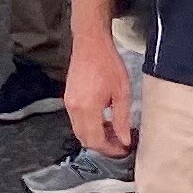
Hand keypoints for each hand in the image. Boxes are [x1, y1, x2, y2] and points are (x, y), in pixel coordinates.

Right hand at [62, 32, 134, 155]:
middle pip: (85, 139)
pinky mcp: (68, 98)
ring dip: (96, 136)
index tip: (124, 149)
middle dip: (103, 146)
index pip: (96, 141)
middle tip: (120, 144)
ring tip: (114, 132)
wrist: (90, 43)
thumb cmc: (108, 64)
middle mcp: (73, 109)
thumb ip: (122, 120)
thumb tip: (125, 141)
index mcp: (87, 108)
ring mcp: (68, 103)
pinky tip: (104, 120)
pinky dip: (90, 126)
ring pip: (80, 132)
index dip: (110, 149)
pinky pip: (77, 121)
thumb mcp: (122, 92)